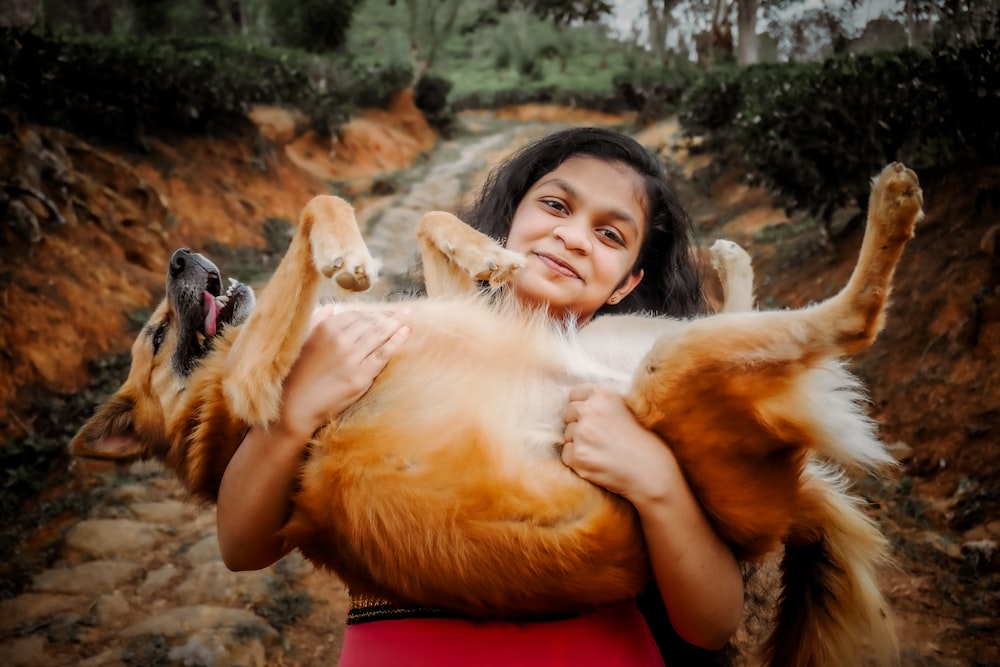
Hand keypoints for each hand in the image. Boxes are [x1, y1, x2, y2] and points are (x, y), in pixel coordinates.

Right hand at [277, 305, 409, 438]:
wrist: (295, 407)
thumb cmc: (296, 375)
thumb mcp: (301, 341)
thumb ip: (316, 321)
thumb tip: (332, 307)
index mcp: (324, 329)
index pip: (356, 314)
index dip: (372, 312)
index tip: (383, 312)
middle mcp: (339, 340)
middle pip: (371, 322)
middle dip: (388, 315)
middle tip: (403, 311)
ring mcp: (351, 358)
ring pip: (380, 334)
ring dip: (396, 323)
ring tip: (406, 317)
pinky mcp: (360, 376)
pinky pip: (384, 354)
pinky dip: (397, 341)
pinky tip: (405, 332)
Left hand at [560, 384, 677, 504]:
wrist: (652, 473)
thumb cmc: (645, 444)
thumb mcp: (628, 410)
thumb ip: (604, 405)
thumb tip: (582, 405)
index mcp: (604, 395)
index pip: (576, 394)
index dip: (581, 405)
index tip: (589, 415)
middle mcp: (590, 411)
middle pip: (569, 413)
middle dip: (578, 423)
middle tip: (597, 436)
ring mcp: (582, 434)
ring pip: (567, 435)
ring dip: (578, 442)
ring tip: (601, 451)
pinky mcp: (578, 456)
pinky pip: (567, 454)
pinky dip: (577, 459)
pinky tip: (596, 462)